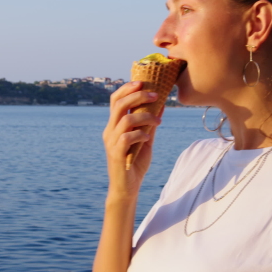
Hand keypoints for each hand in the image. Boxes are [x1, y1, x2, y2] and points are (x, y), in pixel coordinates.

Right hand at [103, 81, 161, 198]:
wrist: (127, 188)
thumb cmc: (135, 163)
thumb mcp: (145, 139)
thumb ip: (150, 123)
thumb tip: (162, 104)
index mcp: (114, 125)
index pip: (115, 100)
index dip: (127, 88)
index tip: (143, 82)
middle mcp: (109, 131)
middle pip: (119, 104)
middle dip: (138, 96)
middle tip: (156, 95)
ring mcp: (111, 143)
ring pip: (125, 119)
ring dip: (145, 116)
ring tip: (158, 120)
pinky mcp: (116, 155)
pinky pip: (127, 138)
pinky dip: (140, 134)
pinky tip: (149, 137)